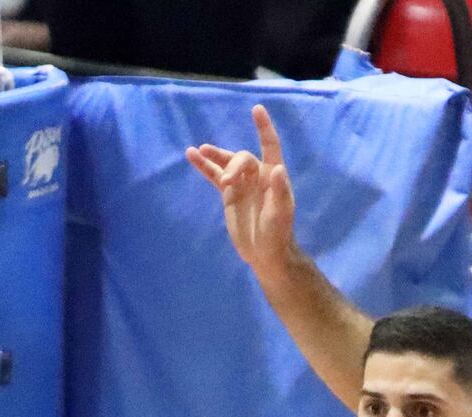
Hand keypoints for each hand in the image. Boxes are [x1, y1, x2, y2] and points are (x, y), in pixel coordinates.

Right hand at [186, 105, 298, 284]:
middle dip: (233, 165)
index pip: (270, 146)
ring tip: (199, 151)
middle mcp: (258, 175)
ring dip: (213, 156)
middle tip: (228, 182)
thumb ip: (280, 192)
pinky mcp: (229, 194)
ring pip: (226, 162)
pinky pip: (214, 175)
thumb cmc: (278, 234)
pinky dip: (203, 166)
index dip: (264, 128)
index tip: (256, 109)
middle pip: (242, 157)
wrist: (265, 253)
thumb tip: (279, 168)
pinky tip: (191, 155)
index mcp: (273, 176)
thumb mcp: (280, 214)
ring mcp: (241, 183)